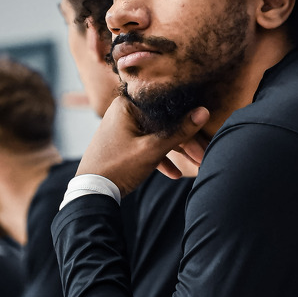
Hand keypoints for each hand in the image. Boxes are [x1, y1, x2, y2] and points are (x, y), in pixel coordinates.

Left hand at [77, 96, 209, 196]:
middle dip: (185, 141)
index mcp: (128, 104)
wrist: (92, 192)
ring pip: (157, 134)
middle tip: (203, 155)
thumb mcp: (152, 149)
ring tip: (197, 164)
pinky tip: (175, 174)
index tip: (205, 130)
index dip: (188, 117)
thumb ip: (179, 131)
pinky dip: (160, 156)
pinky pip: (146, 144)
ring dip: (176, 151)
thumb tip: (204, 112)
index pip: (166, 105)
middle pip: (163, 121)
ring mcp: (123, 127)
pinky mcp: (122, 142)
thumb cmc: (119, 167)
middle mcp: (124, 110)